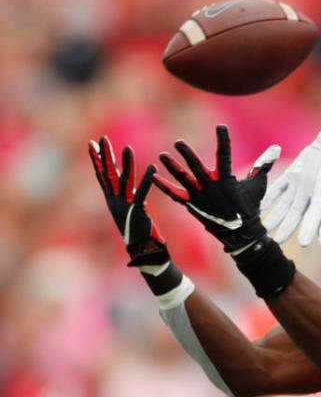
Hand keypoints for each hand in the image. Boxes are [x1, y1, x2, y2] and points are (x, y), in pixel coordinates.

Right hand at [88, 136, 167, 268]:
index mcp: (113, 202)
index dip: (98, 161)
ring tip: (126, 147)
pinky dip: (147, 180)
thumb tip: (129, 194)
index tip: (92, 145)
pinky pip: (142, 192)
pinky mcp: (138, 212)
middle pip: (108, 175)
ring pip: (124, 181)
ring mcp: (125, 208)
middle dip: (104, 156)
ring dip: (125, 164)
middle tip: (100, 139)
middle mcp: (116, 203)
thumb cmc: (141, 238)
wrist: (146, 257)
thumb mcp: (131, 216)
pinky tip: (152, 167)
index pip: (103, 177)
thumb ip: (130, 204)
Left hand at [153, 125, 279, 253]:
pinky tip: (153, 177)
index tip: (220, 126)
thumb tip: (276, 148)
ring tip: (162, 155)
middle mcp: (211, 186)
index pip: (225, 155)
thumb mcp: (258, 186)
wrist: (240, 233)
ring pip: (183, 179)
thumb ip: (263, 166)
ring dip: (172, 167)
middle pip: (196, 166)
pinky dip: (164, 186)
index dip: (223, 140)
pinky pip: (175, 194)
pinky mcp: (191, 205)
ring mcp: (199, 196)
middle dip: (187, 154)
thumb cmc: (250, 207)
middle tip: (178, 142)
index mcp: (227, 180)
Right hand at [261, 127, 320, 245]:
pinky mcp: (290, 173)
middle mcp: (308, 185)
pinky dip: (269, 196)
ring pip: (284, 201)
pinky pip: (277, 186)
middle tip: (277, 241)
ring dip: (275, 215)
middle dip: (286, 227)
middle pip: (295, 210)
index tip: (302, 243)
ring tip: (266, 228)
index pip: (315, 212)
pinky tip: (260, 207)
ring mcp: (297, 178)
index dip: (308, 228)